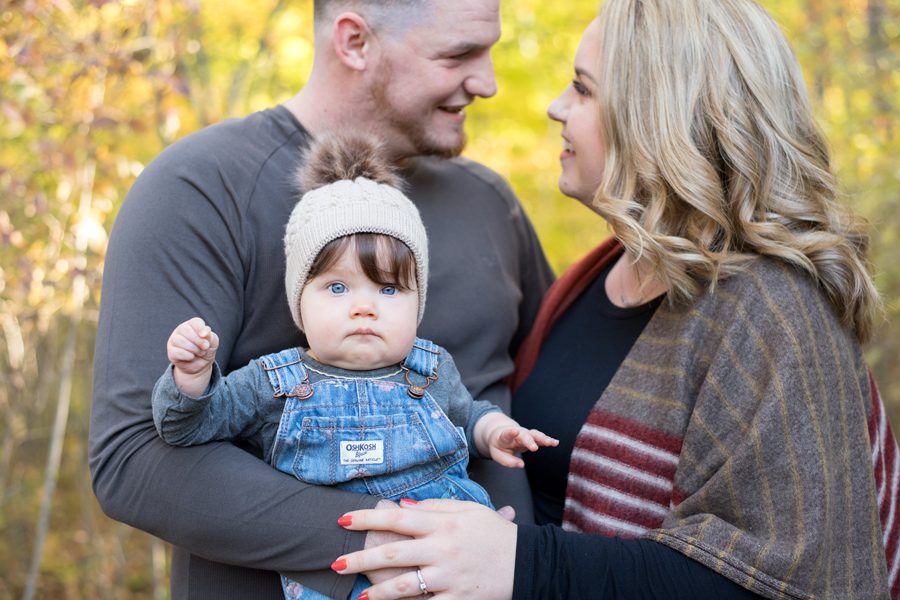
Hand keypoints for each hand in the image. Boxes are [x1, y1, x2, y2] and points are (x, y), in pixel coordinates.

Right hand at [167, 317, 218, 395]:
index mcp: (192, 326)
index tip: (206, 336)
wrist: (200, 367)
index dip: (200, 329)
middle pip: (186, 330)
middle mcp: (182, 331)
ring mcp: (175, 341)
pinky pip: (176, 351)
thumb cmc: (207, 351)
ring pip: (180, 340)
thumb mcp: (213, 343)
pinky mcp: (171, 351)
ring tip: (198, 354)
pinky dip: (186, 355)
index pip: (195, 322)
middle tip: (204, 349)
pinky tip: (191, 357)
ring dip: (193, 349)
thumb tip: (205, 332)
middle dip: (198, 341)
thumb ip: (210, 336)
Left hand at [332, 498, 516, 599]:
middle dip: (360, 558)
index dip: (367, 518)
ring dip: (378, 592)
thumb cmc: (495, 533)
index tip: (343, 520)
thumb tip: (400, 505)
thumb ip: (434, 506)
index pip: (397, 519)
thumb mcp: (468, 510)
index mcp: (444, 523)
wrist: (528, 562)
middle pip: (393, 552)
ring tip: (359, 596)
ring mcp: (450, 577)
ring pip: (405, 586)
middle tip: (336, 562)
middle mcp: (443, 549)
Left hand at [488, 426, 557, 467]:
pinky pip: (540, 438)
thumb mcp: (497, 455)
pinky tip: (555, 443)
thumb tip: (522, 465)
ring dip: (542, 438)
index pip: (507, 434)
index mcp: (505, 436)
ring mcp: (525, 434)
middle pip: (524, 435)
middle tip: (534, 448)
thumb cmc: (499, 446)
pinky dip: (548, 440)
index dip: (511, 433)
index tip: (515, 431)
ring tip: (551, 443)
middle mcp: (517, 433)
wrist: (500, 434)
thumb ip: (508, 461)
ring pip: (534, 434)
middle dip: (529, 440)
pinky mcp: (532, 438)